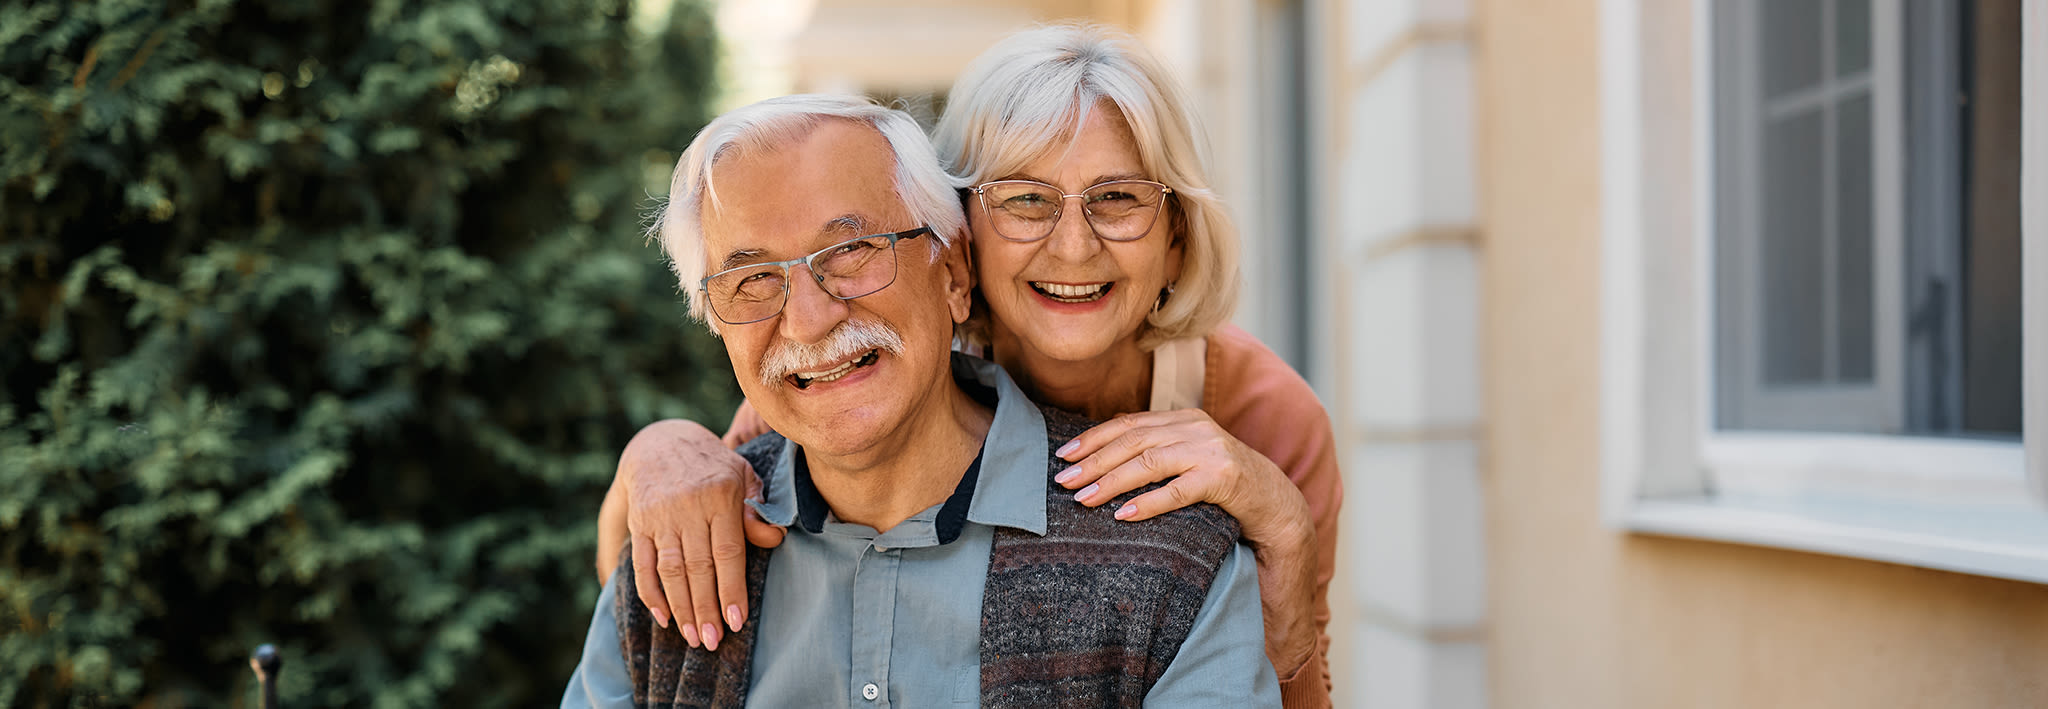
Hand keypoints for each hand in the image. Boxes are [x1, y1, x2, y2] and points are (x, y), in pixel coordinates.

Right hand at [617, 420, 784, 651]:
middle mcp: (687, 507)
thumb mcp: (742, 476)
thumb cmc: (713, 466)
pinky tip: (664, 617)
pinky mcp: (638, 523)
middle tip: (714, 641)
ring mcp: (660, 516)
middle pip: (698, 567)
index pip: (728, 552)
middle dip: (706, 609)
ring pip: (670, 570)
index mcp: (719, 495)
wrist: (661, 442)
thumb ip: (757, 509)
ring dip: (681, 608)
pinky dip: (651, 594)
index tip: (737, 620)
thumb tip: (773, 538)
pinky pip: (642, 565)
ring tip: (694, 637)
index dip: (732, 589)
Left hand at [1055, 409, 1319, 674]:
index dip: (1093, 438)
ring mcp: (1211, 450)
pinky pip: (1178, 491)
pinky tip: (1124, 515)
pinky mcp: (1224, 478)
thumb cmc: (1223, 485)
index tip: (1063, 455)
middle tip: (1063, 481)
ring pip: (1150, 462)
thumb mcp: (1188, 459)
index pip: (1128, 424)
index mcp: (1183, 419)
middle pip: (1133, 441)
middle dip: (1094, 461)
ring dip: (1113, 481)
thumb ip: (1156, 451)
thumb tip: (1102, 458)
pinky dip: (1148, 502)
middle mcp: (1196, 427)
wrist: (1276, 504)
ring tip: (1085, 498)